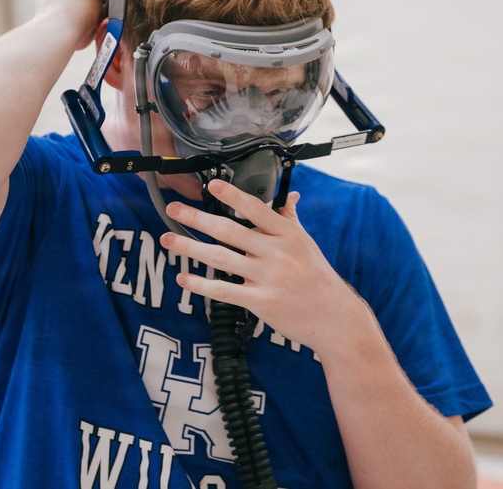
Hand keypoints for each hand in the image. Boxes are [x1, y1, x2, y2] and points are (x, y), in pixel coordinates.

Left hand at [161, 179, 369, 354]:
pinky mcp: (261, 302)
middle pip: (230, 231)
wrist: (334, 317)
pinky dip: (201, 285)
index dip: (231, 196)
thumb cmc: (318, 278)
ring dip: (190, 248)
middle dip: (197, 219)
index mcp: (287, 234)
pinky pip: (224, 291)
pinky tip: (184, 278)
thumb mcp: (306, 244)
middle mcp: (276, 253)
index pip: (255, 208)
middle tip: (173, 209)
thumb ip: (291, 219)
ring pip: (221, 259)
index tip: (210, 185)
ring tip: (168, 240)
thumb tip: (291, 196)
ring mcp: (268, 277)